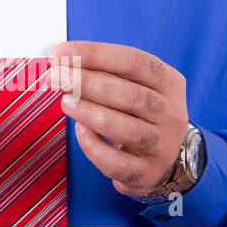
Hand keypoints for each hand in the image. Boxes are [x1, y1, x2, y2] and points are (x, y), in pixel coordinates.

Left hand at [48, 41, 187, 196]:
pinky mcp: (146, 173)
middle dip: (86, 83)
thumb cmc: (138, 112)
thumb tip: (63, 59)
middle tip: (56, 77)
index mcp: (168, 82)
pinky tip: (80, 130)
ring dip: (89, 112)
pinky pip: (115, 162)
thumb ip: (104, 71)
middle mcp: (171, 113)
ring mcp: (162, 145)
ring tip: (65, 102)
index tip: (62, 53)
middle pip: (129, 94)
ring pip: (125, 129)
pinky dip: (92, 145)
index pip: (133, 61)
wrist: (164, 155)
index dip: (95, 54)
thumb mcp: (134, 84)